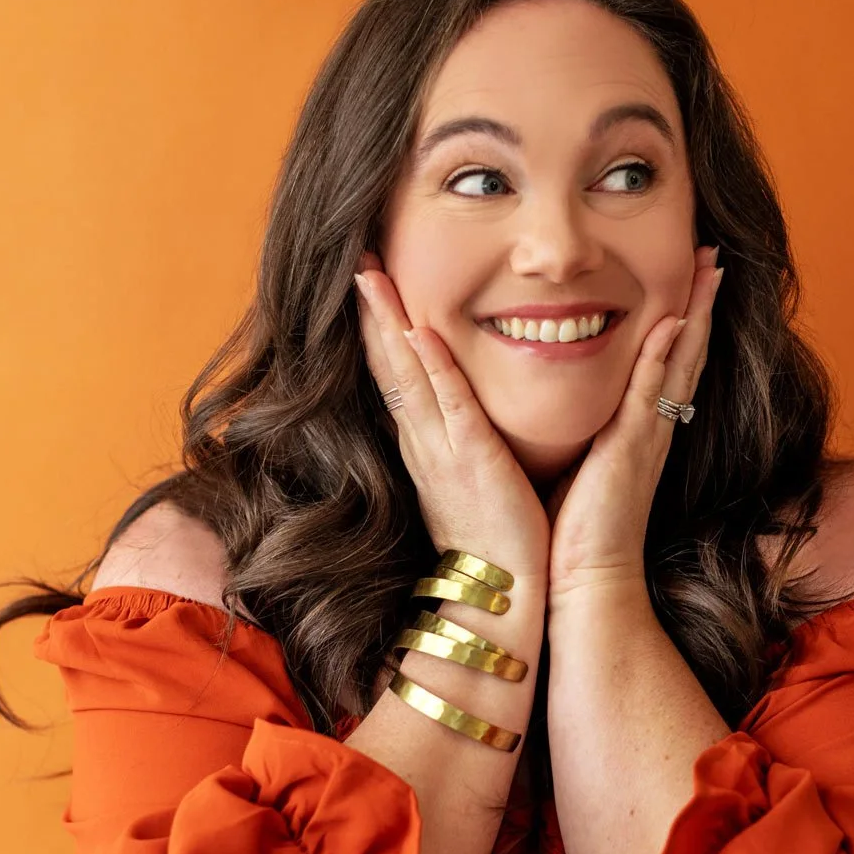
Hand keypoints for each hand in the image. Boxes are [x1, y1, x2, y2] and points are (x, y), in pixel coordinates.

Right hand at [353, 252, 550, 582]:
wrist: (498, 593)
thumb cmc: (492, 542)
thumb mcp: (468, 483)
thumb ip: (460, 447)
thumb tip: (461, 424)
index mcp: (424, 445)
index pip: (395, 375)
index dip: (379, 329)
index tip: (367, 285)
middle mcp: (422, 441)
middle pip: (387, 363)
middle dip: (370, 311)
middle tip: (355, 259)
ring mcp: (442, 449)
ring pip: (406, 374)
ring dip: (388, 322)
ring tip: (369, 275)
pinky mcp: (472, 459)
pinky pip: (448, 404)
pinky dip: (433, 367)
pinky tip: (420, 332)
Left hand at [547, 245, 722, 602]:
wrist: (590, 581)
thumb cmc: (577, 532)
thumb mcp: (581, 466)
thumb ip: (586, 434)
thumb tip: (571, 410)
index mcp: (640, 430)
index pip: (668, 362)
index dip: (684, 319)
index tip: (691, 275)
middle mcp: (654, 428)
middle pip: (687, 351)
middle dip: (702, 302)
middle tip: (714, 255)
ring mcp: (649, 437)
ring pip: (681, 362)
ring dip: (697, 313)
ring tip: (710, 269)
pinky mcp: (632, 450)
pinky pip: (652, 393)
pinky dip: (665, 356)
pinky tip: (672, 321)